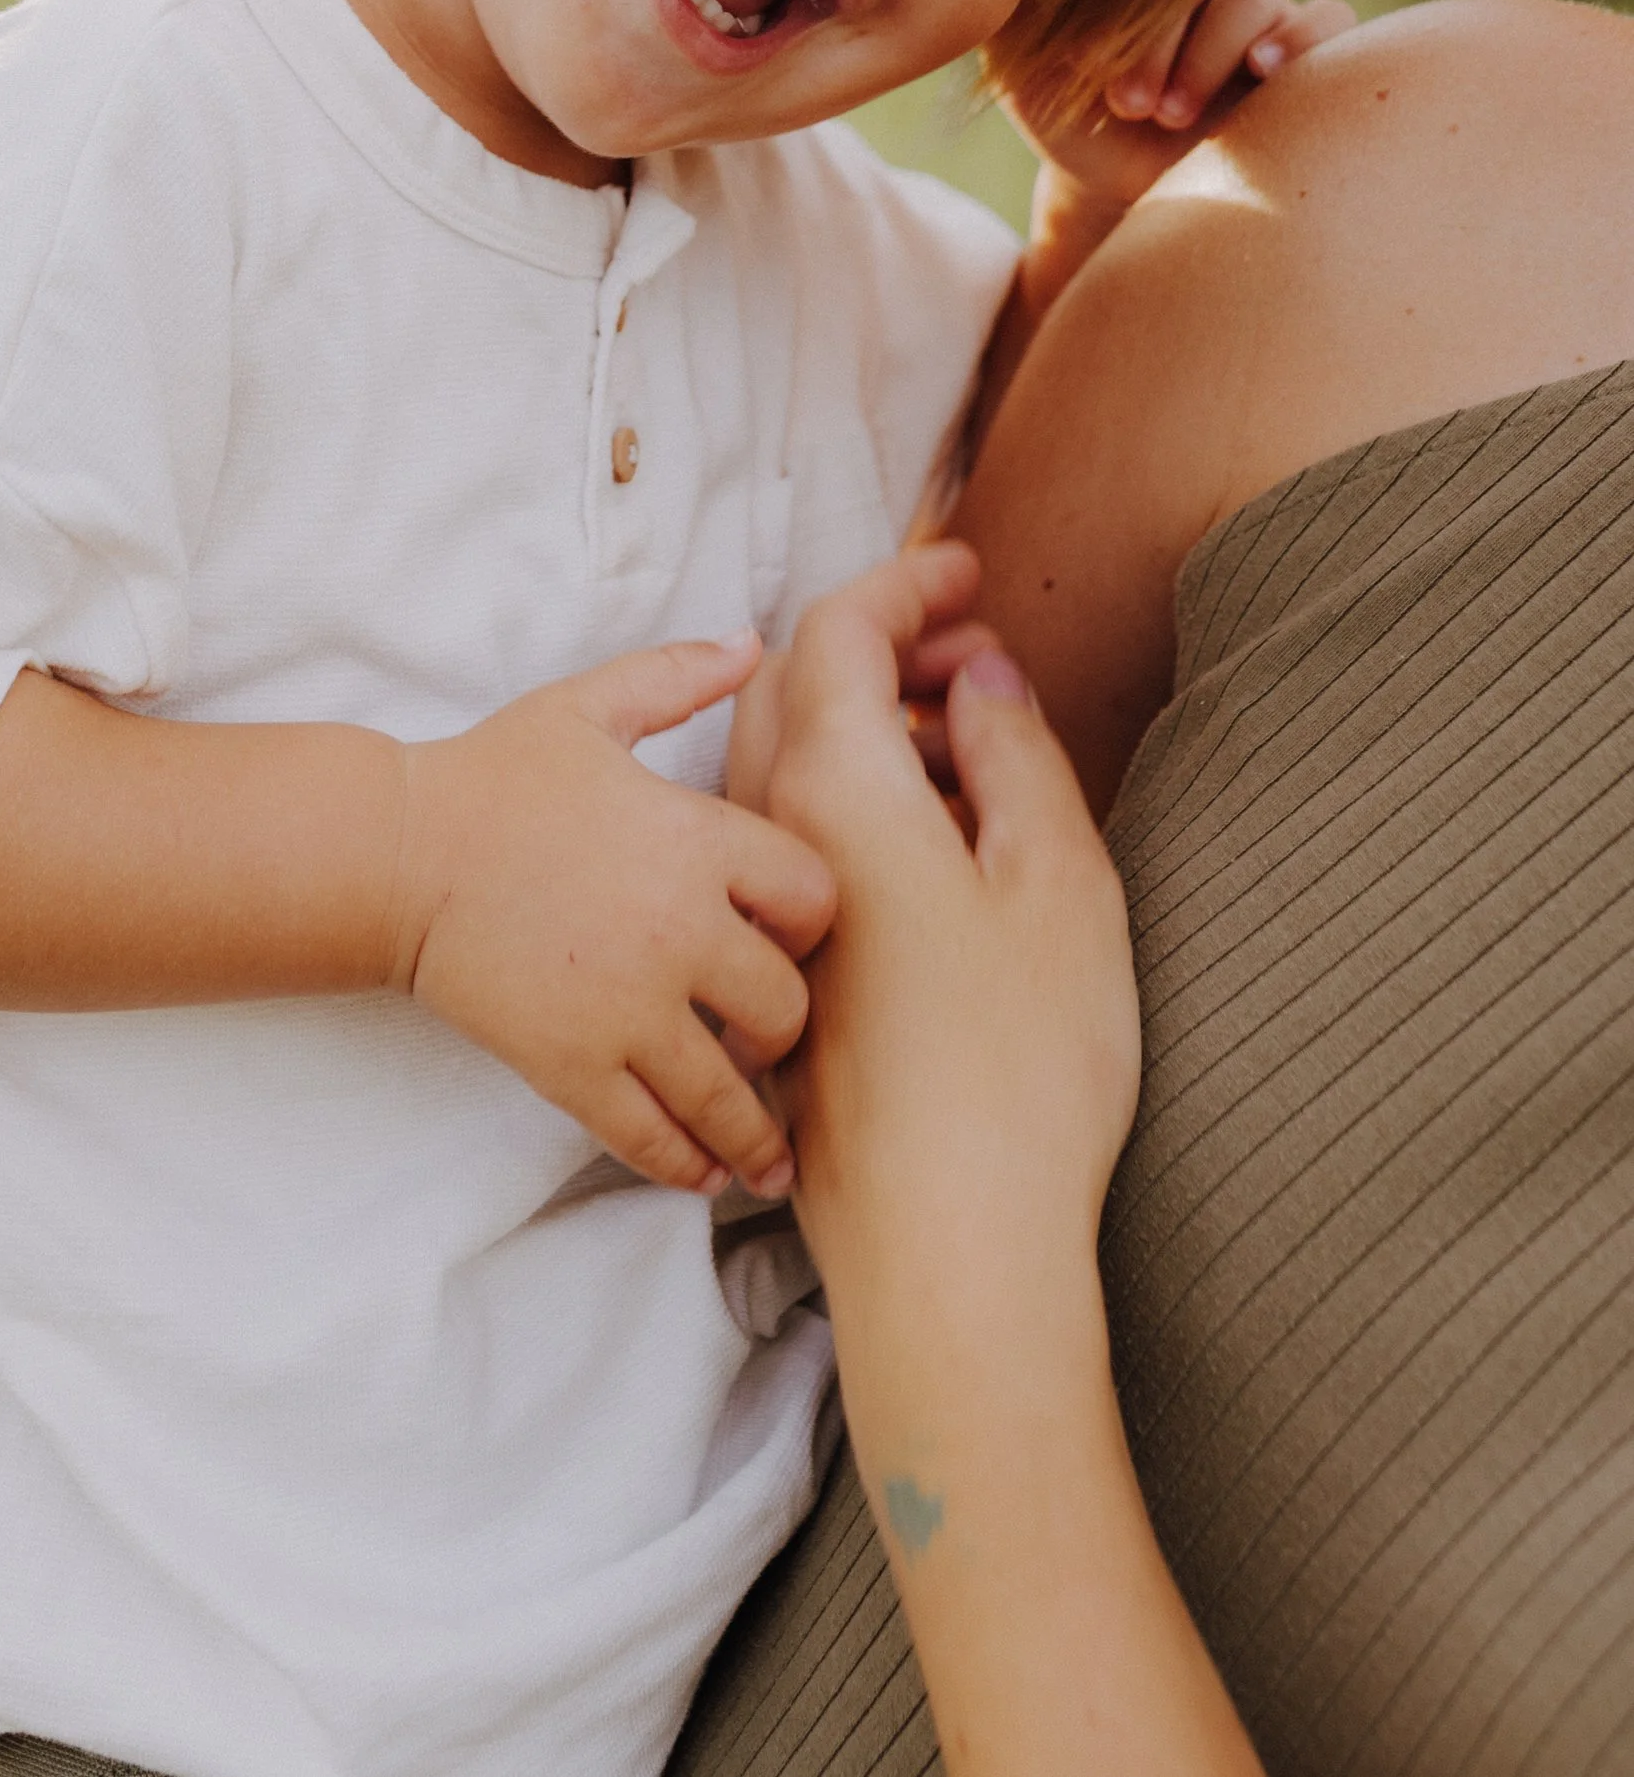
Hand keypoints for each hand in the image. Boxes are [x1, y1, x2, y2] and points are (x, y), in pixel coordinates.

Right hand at [387, 633, 833, 1200]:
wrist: (398, 853)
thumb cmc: (496, 774)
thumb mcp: (590, 707)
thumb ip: (678, 676)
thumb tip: (752, 642)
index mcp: (696, 841)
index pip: (816, 897)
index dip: (812, 917)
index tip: (791, 932)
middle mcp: (680, 931)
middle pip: (787, 1004)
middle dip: (787, 1023)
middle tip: (773, 1034)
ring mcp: (629, 1011)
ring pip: (732, 1092)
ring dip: (757, 1126)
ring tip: (769, 1151)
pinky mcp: (576, 1069)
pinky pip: (655, 1137)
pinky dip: (689, 1163)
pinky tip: (707, 1172)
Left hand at [759, 548, 1137, 1332]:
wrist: (952, 1255)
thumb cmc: (1023, 1069)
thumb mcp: (1060, 883)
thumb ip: (1015, 754)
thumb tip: (978, 677)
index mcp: (839, 792)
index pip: (836, 633)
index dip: (903, 584)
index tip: (965, 566)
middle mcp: (770, 842)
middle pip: (794, 692)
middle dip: (879, 649)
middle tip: (973, 651)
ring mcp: (763, 923)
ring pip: (787, 775)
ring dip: (868, 732)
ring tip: (972, 750)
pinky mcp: (777, 990)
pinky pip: (789, 856)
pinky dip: (852, 814)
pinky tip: (933, 856)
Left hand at [1010, 0, 1355, 227]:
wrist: (1129, 194)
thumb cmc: (1080, 127)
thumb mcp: (1030, 79)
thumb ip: (1009, 21)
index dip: (1132, 29)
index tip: (1107, 92)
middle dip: (1171, 49)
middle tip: (1139, 111)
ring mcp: (1265, 18)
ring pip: (1260, 1)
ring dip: (1220, 54)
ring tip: (1183, 112)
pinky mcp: (1312, 56)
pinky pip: (1331, 22)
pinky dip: (1307, 36)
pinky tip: (1270, 72)